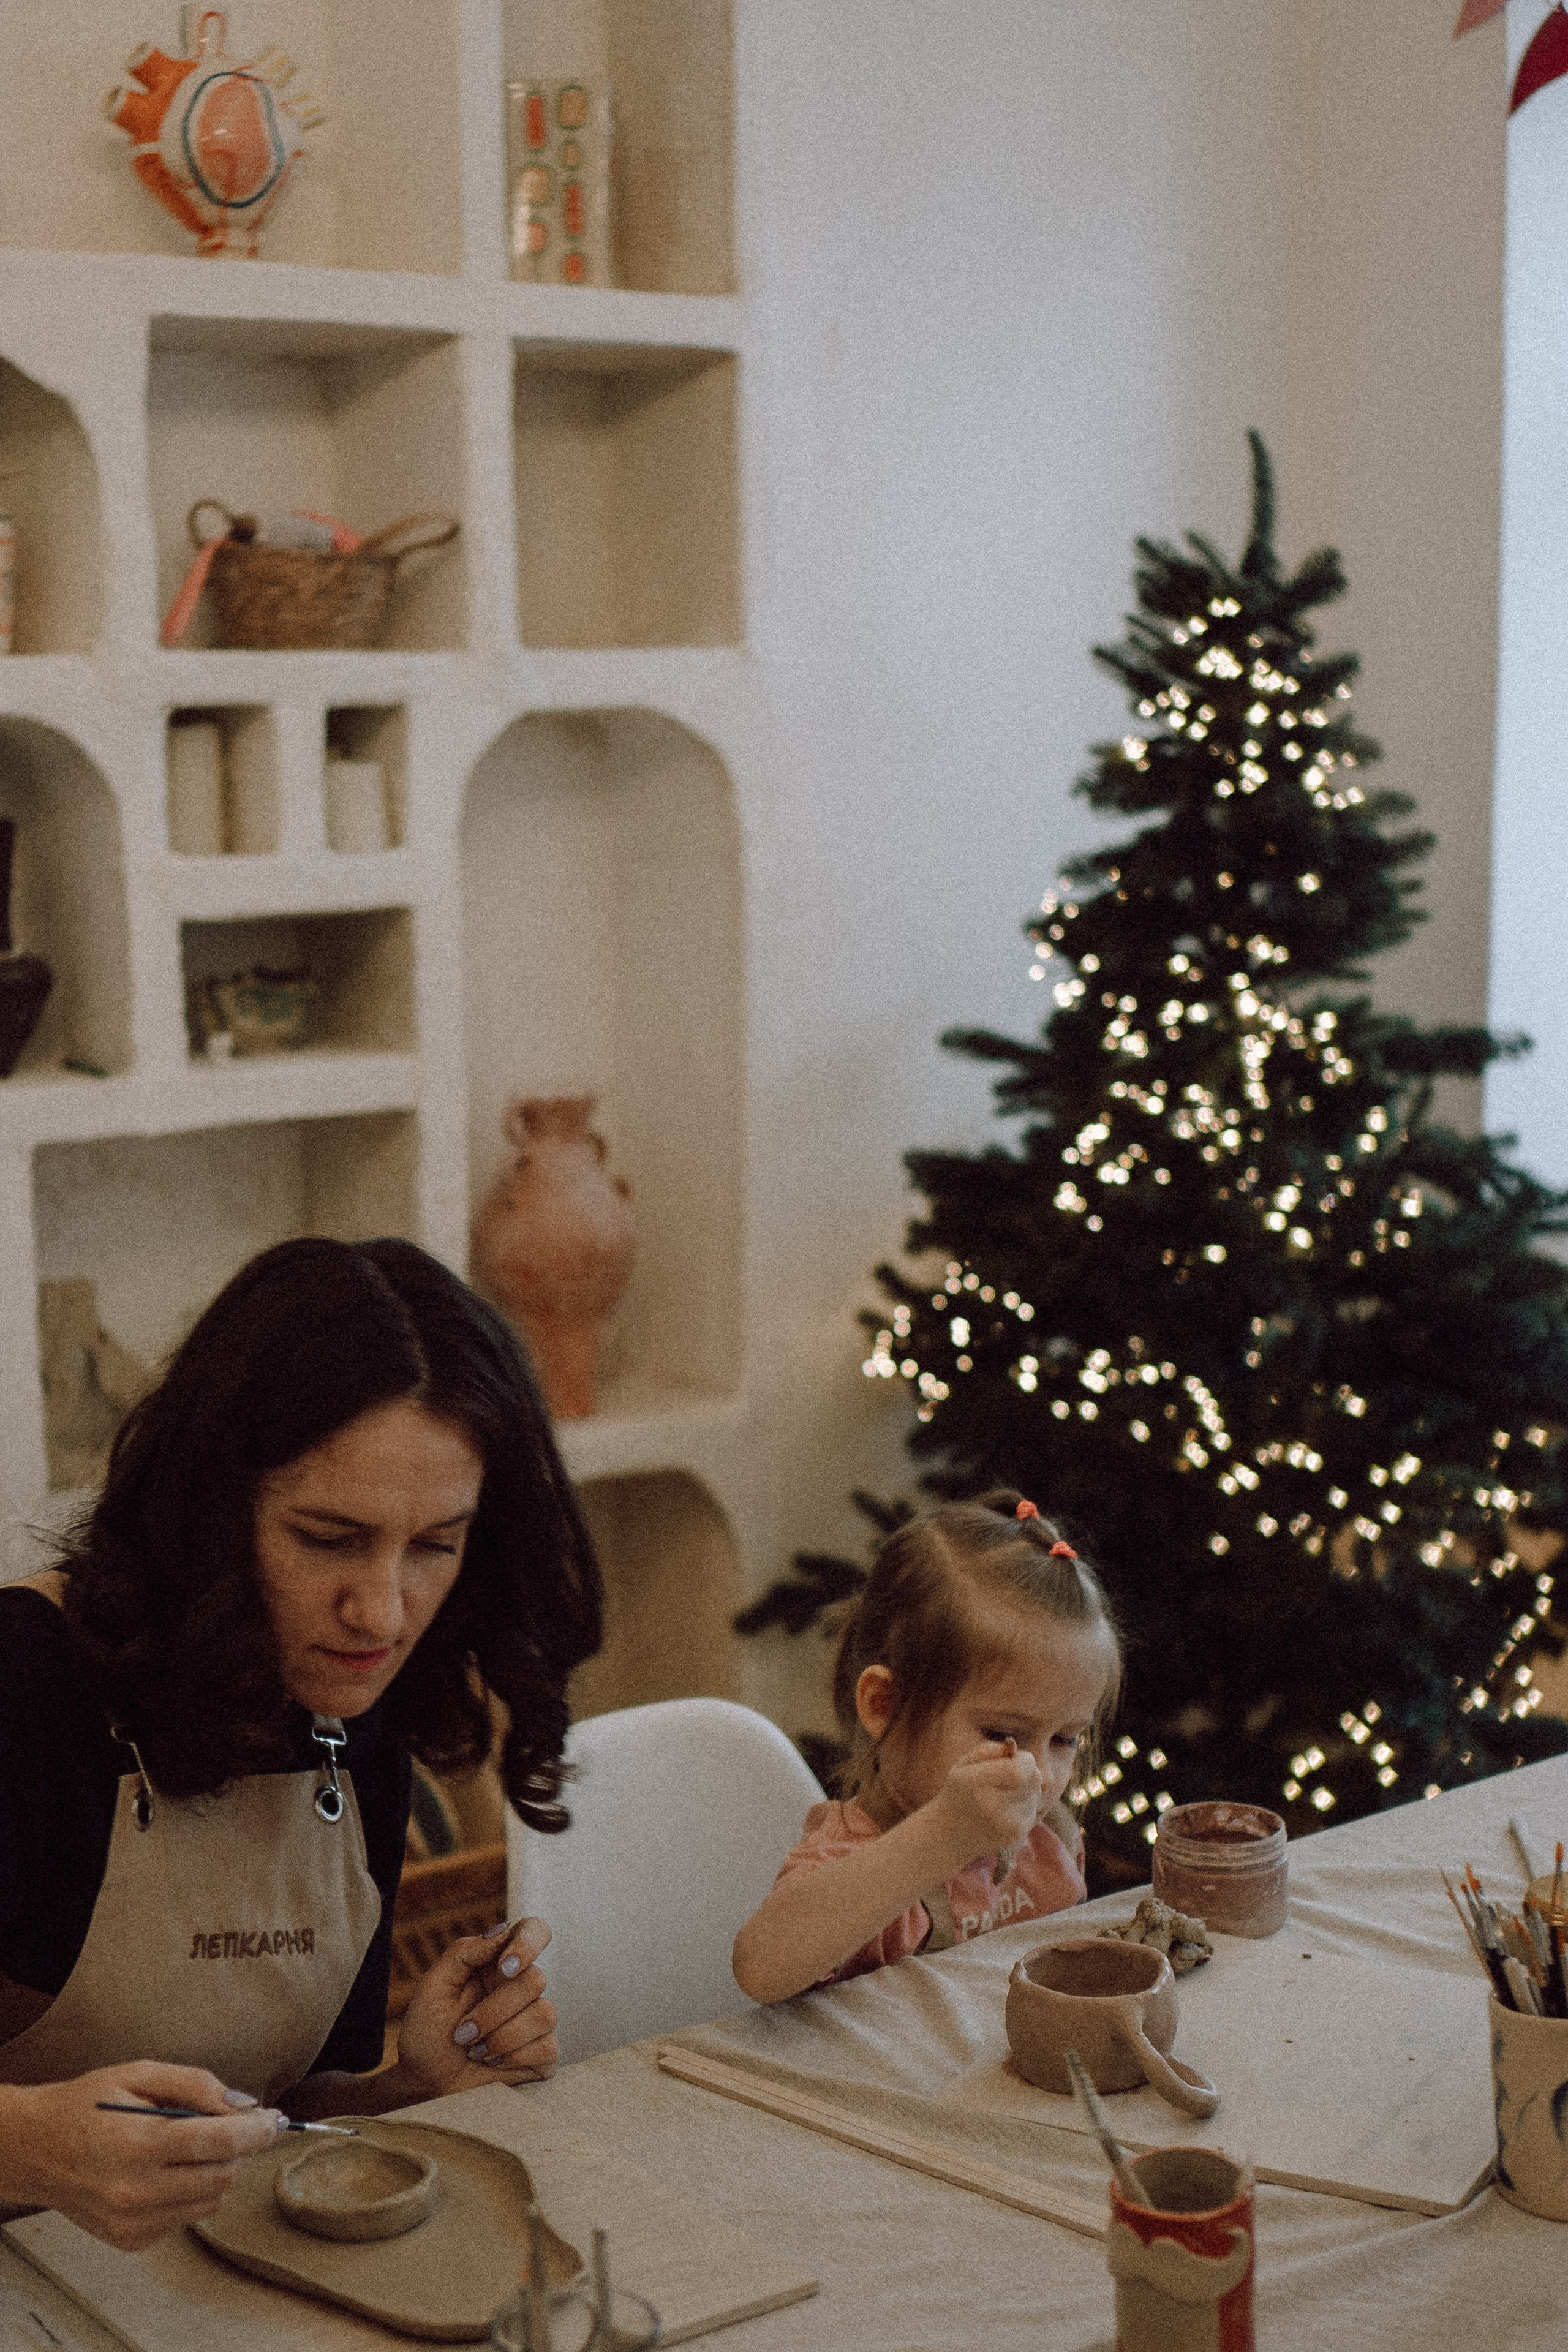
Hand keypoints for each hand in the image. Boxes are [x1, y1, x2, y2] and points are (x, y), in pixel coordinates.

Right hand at [0, 2061, 280, 2250]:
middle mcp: (135, 2191)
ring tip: (194, 2144)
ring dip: (219, 2170)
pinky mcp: (131, 2240)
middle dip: (241, 2148)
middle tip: (236, 2124)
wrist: (37, 2150)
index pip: (219, 2142)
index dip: (258, 2129)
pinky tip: (168, 2170)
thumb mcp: (139, 2073)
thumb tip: (244, 2104)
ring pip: (211, 2200)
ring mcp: (132, 2222)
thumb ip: (195, 2084)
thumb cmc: (88, 2104)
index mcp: (137, 2144)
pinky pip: (188, 2217)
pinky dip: (193, 2193)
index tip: (277, 2119)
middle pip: (223, 2175)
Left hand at [393, 1918, 557, 2097]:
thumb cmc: (427, 2033)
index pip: (533, 1931)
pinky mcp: (543, 2052)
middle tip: (462, 2033)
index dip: (528, 1943)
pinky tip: (493, 2062)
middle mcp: (521, 1988)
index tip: (506, 1967)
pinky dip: (514, 2058)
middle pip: (535, 1979)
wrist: (425, 2082)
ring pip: (545, 2013)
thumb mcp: (433, 1987)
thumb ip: (464, 1953)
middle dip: (493, 2012)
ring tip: (475, 2050)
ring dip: (501, 2038)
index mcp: (497, 1964)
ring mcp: (535, 2020)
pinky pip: (548, 2046)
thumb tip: (501, 1932)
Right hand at [928, 1741, 1042, 1873]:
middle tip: (1012, 1773)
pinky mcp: (1015, 1836)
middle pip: (1034, 1780)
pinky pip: (1034, 1812)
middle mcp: (992, 1805)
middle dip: (1029, 1771)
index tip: (1014, 1759)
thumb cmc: (959, 1792)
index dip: (1024, 1760)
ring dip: (1027, 1790)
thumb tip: (1014, 1748)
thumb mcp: (964, 1764)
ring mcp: (1005, 1824)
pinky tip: (1008, 1809)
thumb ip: (990, 1749)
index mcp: (977, 1782)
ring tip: (1007, 1793)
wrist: (949, 1834)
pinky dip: (1025, 1806)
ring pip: (1036, 1795)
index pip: (1019, 1770)